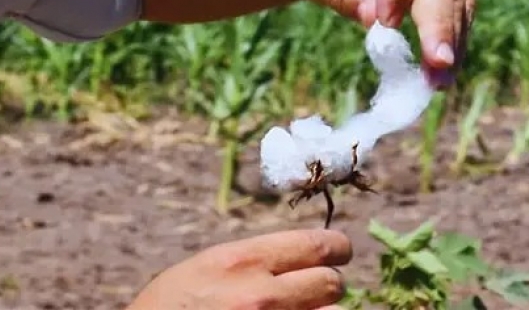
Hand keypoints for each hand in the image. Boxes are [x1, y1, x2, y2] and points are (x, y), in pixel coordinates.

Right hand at [126, 229, 351, 309]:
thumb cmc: (168, 309)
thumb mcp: (204, 270)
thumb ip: (253, 262)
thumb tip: (301, 258)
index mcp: (242, 261)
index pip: (318, 244)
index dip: (337, 248)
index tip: (340, 253)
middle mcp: (260, 295)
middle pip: (332, 282)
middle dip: (329, 286)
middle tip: (319, 289)